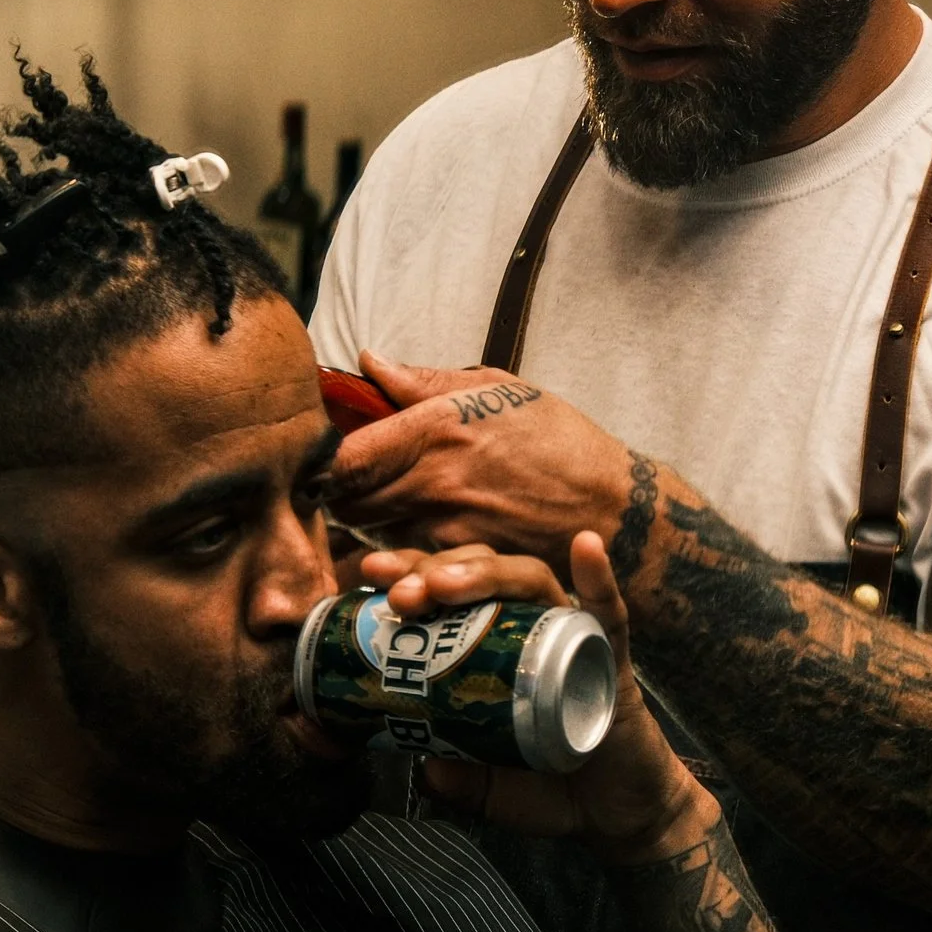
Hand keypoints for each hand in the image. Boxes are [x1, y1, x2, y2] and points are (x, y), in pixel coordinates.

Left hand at [326, 353, 637, 567]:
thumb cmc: (559, 443)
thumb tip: (369, 363)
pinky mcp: (459, 568)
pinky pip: (405, 565)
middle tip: (342, 487)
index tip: (317, 457)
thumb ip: (424, 382)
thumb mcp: (498, 391)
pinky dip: (396, 557)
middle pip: (344, 502)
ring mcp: (445, 531)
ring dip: (362, 528)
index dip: (318, 462)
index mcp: (435, 430)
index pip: (342, 455)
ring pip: (368, 537)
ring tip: (376, 516)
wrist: (614, 510)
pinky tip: (404, 548)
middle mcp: (432, 483)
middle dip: (333, 496)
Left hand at [360, 533, 712, 867]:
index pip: (446, 594)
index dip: (409, 576)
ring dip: (487, 573)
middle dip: (435, 573)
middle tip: (400, 592)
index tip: (370, 574)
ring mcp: (572, 638)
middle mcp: (527, 629)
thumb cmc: (544, 788)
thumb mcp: (478, 785)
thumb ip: (447, 773)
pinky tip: (585, 546)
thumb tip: (414, 757)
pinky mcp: (614, 660)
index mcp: (489, 646)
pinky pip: (610, 613)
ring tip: (444, 583)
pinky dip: (599, 578)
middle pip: (480, 575)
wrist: (607, 817)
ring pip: (530, 582)